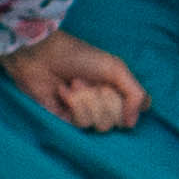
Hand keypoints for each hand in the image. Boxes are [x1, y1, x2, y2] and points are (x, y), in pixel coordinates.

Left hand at [0, 33, 150, 132]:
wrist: (42, 54)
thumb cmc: (79, 56)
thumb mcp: (115, 68)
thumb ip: (135, 94)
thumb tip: (132, 124)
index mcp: (117, 90)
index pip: (136, 111)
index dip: (128, 103)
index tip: (116, 87)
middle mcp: (102, 104)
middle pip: (118, 121)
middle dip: (105, 100)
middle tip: (91, 82)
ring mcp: (83, 112)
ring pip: (100, 124)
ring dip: (87, 101)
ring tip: (74, 83)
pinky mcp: (64, 119)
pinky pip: (80, 123)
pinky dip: (73, 104)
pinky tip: (62, 90)